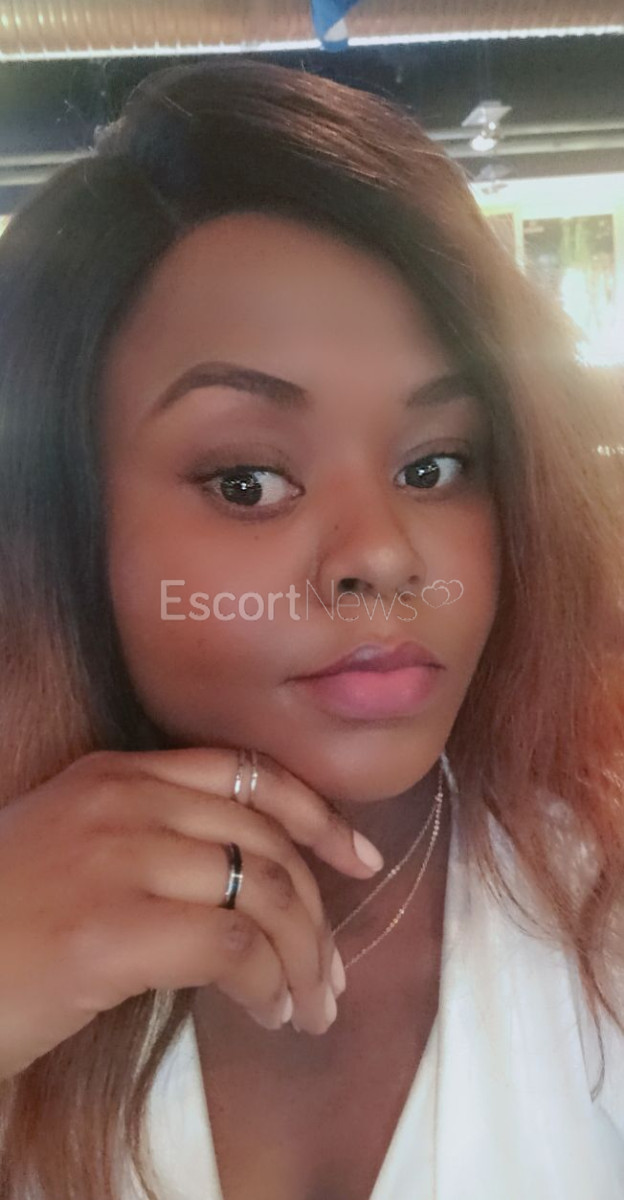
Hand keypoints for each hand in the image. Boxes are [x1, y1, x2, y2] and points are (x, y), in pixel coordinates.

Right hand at [0, 746, 382, 1077]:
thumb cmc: (0, 925)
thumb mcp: (73, 851)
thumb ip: (151, 842)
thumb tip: (248, 888)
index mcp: (115, 774)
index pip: (247, 773)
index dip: (317, 814)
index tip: (358, 855)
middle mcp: (123, 800)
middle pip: (267, 838)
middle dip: (316, 908)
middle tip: (333, 969)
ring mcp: (119, 859)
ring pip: (263, 894)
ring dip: (302, 958)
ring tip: (310, 1005)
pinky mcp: (113, 931)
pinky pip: (235, 950)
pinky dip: (268, 985)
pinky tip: (270, 1014)